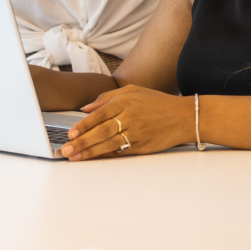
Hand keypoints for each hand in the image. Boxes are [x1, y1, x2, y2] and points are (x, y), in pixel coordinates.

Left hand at [60, 84, 193, 160]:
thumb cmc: (158, 103)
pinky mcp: (142, 146)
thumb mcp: (133, 91)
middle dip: (81, 142)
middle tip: (66, 149)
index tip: (70, 133)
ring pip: (108, 144)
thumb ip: (107, 97)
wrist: (184, 117)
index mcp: (126, 101)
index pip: (99, 114)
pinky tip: (94, 158)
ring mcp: (136, 133)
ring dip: (90, 152)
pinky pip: (121, 152)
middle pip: (100, 131)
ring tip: (75, 158)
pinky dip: (106, 155)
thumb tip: (85, 108)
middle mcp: (130, 117)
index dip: (83, 125)